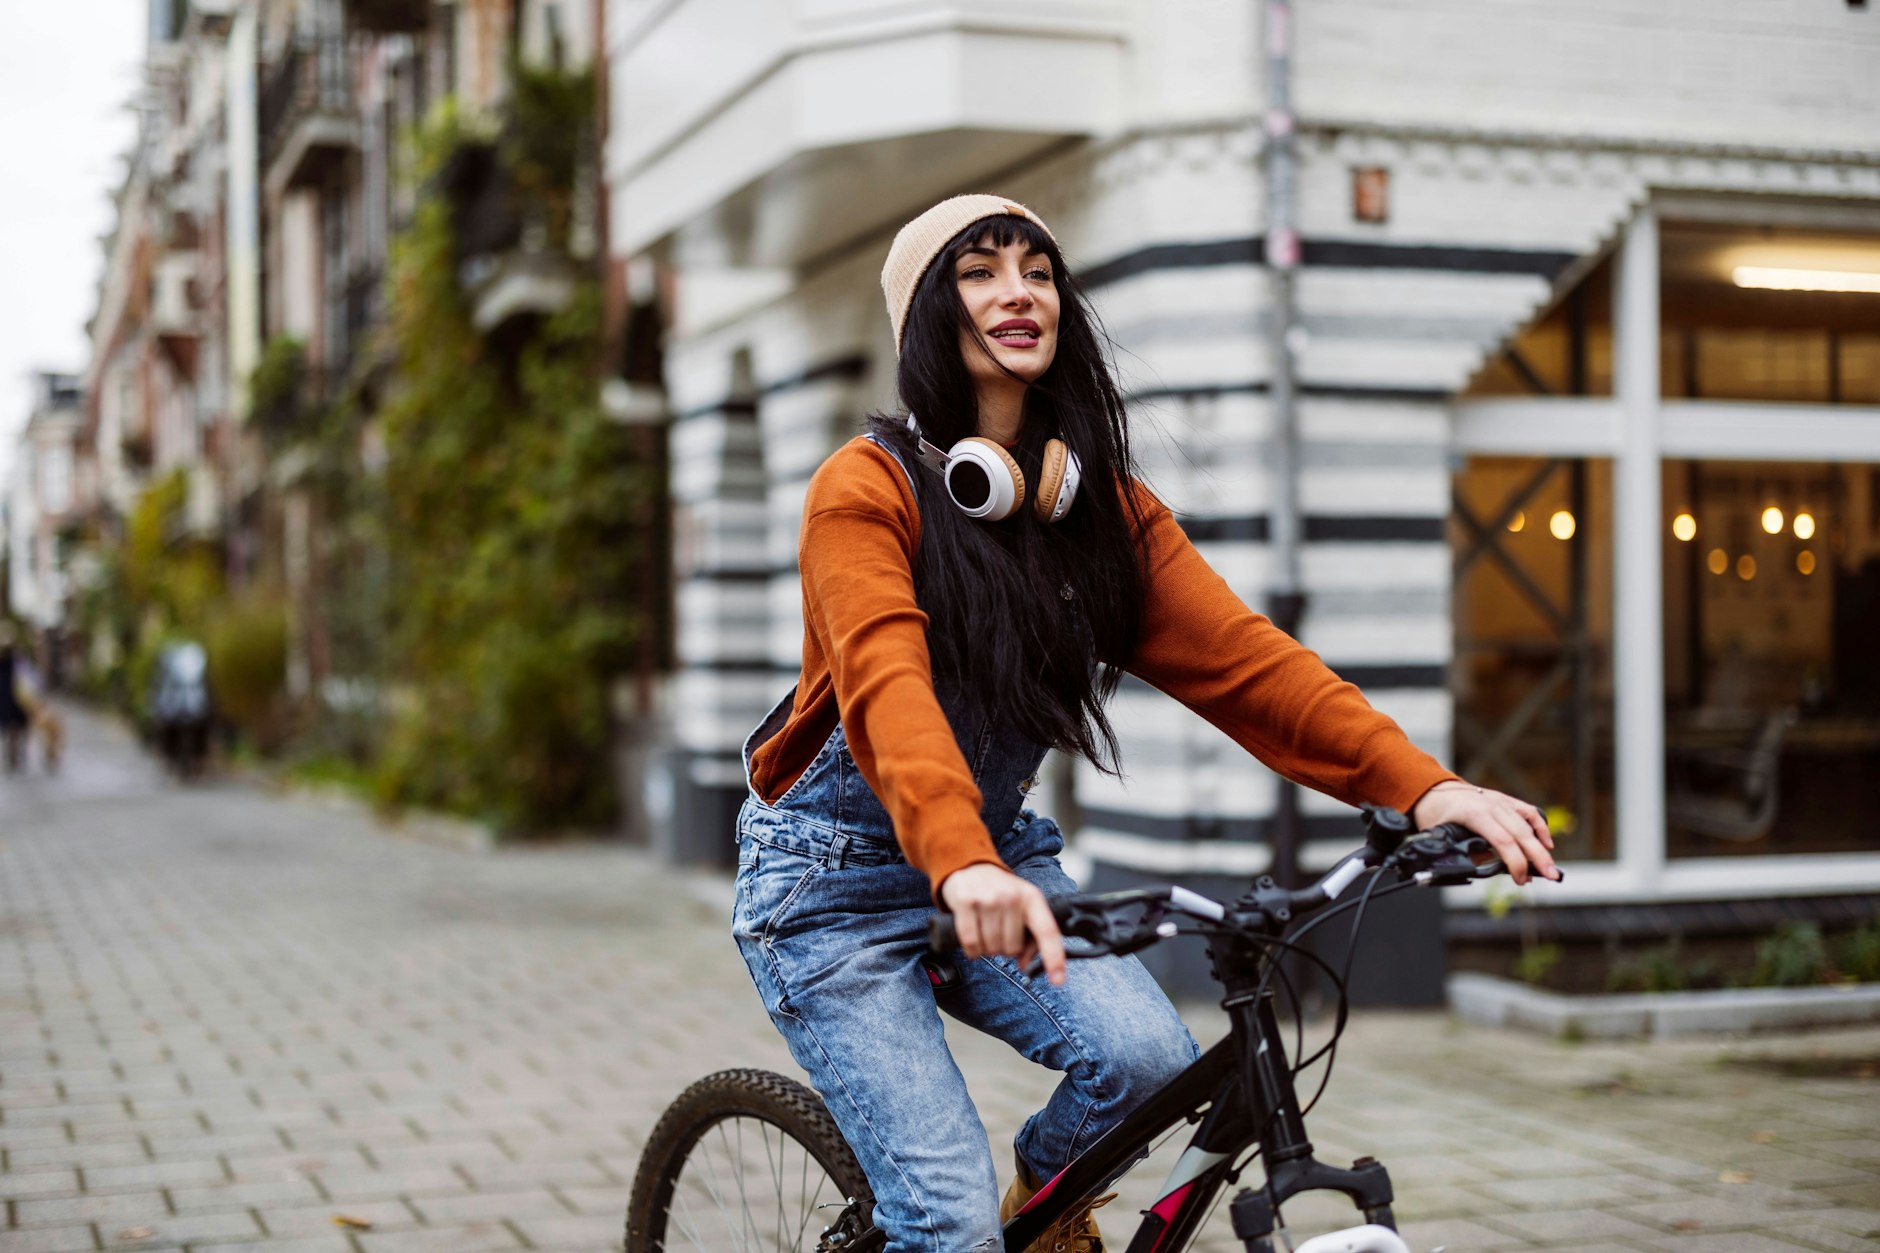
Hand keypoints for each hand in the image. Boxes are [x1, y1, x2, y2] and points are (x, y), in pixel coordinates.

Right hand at [937, 864, 1068, 985]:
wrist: (970, 866)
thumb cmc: (1000, 890)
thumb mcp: (1022, 906)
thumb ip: (1031, 935)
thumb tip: (1026, 964)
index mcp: (1032, 898)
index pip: (1047, 931)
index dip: (1054, 958)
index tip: (1058, 980)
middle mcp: (1012, 897)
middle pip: (1012, 948)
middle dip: (1004, 948)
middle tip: (998, 932)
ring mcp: (988, 899)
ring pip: (991, 947)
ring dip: (987, 948)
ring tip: (985, 930)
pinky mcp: (966, 903)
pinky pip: (971, 943)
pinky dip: (972, 950)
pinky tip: (972, 939)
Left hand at [1411, 780, 1559, 885]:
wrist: (1430, 788)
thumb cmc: (1433, 813)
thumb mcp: (1439, 835)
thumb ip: (1462, 852)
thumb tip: (1486, 866)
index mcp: (1474, 814)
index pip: (1503, 841)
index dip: (1516, 862)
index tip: (1521, 879)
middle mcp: (1491, 805)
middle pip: (1521, 834)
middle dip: (1538, 857)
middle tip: (1551, 876)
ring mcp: (1499, 801)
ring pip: (1528, 824)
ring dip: (1542, 846)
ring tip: (1551, 867)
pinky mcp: (1504, 800)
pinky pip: (1528, 812)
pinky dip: (1540, 826)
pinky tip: (1547, 843)